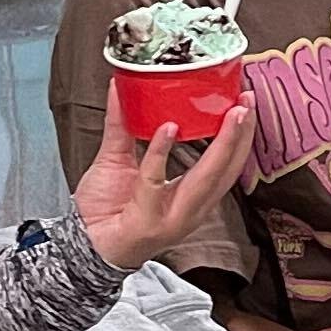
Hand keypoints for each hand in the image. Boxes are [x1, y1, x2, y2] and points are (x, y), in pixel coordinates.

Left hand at [74, 82, 253, 270]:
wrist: (84, 243)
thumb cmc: (106, 209)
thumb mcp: (118, 157)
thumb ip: (122, 124)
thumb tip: (122, 86)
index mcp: (192, 194)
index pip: (227, 164)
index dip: (241, 136)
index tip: (245, 104)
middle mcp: (191, 208)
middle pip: (226, 171)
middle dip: (241, 135)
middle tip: (246, 103)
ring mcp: (173, 217)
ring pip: (206, 179)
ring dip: (222, 145)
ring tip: (230, 115)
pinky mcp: (148, 221)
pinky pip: (156, 182)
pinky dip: (161, 154)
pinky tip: (168, 129)